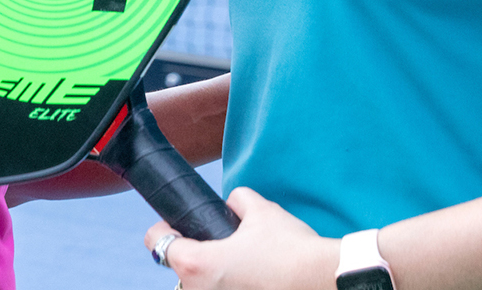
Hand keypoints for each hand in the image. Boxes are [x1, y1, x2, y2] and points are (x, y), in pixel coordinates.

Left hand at [145, 188, 337, 289]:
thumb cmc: (290, 248)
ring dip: (214, 274)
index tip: (176, 224)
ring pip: (202, 285)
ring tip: (242, 261)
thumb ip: (237, 200)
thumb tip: (232, 203)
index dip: (165, 227)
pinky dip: (231, 284)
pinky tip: (253, 277)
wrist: (323, 281)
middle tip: (219, 242)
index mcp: (196, 264)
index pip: (157, 243)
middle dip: (197, 252)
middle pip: (180, 268)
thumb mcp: (260, 210)